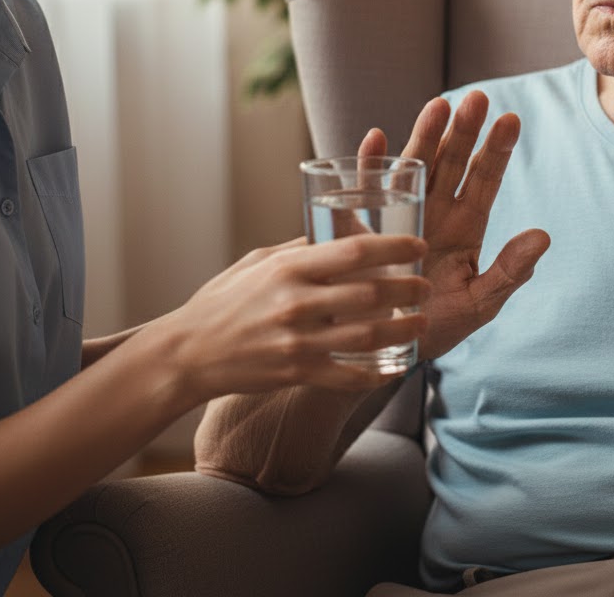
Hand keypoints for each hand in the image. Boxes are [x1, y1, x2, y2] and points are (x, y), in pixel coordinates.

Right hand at [162, 234, 429, 400]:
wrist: (187, 352)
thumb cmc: (223, 301)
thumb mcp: (258, 261)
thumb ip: (299, 251)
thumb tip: (340, 237)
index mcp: (289, 268)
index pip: (355, 251)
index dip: (395, 248)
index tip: (419, 247)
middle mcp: (296, 302)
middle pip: (370, 292)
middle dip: (407, 289)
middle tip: (426, 286)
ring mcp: (297, 341)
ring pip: (366, 335)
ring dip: (402, 329)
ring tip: (422, 321)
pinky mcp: (295, 373)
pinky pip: (346, 376)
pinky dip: (376, 373)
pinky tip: (396, 366)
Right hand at [360, 91, 548, 359]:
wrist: (386, 349)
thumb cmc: (438, 325)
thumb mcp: (479, 303)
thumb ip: (509, 272)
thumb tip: (543, 236)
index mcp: (465, 228)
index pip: (484, 181)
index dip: (496, 151)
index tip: (511, 120)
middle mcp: (434, 213)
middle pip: (452, 163)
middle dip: (464, 131)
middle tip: (477, 98)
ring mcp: (399, 216)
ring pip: (414, 166)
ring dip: (424, 136)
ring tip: (437, 105)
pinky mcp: (365, 228)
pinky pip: (365, 191)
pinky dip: (369, 165)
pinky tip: (375, 139)